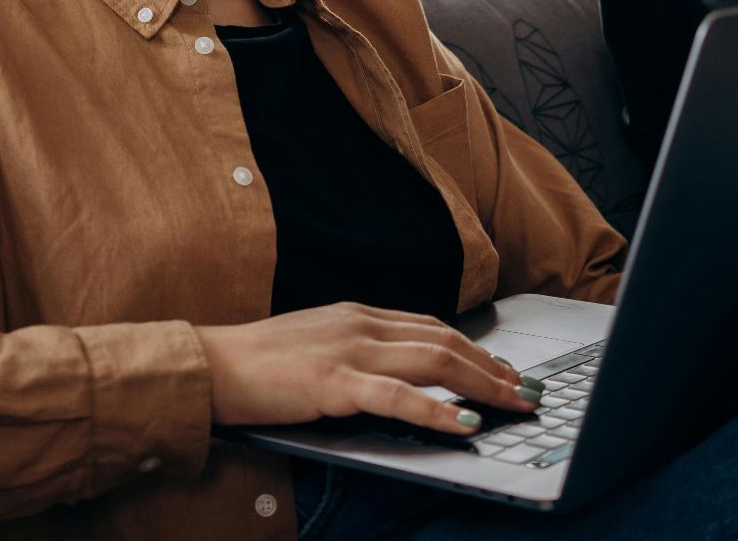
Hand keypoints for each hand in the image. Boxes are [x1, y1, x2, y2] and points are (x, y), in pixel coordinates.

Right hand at [193, 301, 545, 434]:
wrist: (211, 365)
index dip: (477, 349)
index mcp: (358, 314)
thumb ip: (357, 352)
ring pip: (435, 360)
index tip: (506, 370)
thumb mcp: (317, 345)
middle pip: (446, 340)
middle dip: (494, 368)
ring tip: (514, 404)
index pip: (433, 326)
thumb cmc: (257, 363)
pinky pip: (398, 397)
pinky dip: (438, 410)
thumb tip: (396, 376)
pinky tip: (464, 423)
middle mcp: (362, 324)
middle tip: (527, 392)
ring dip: (484, 384)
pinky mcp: (334, 383)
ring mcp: (350, 351)